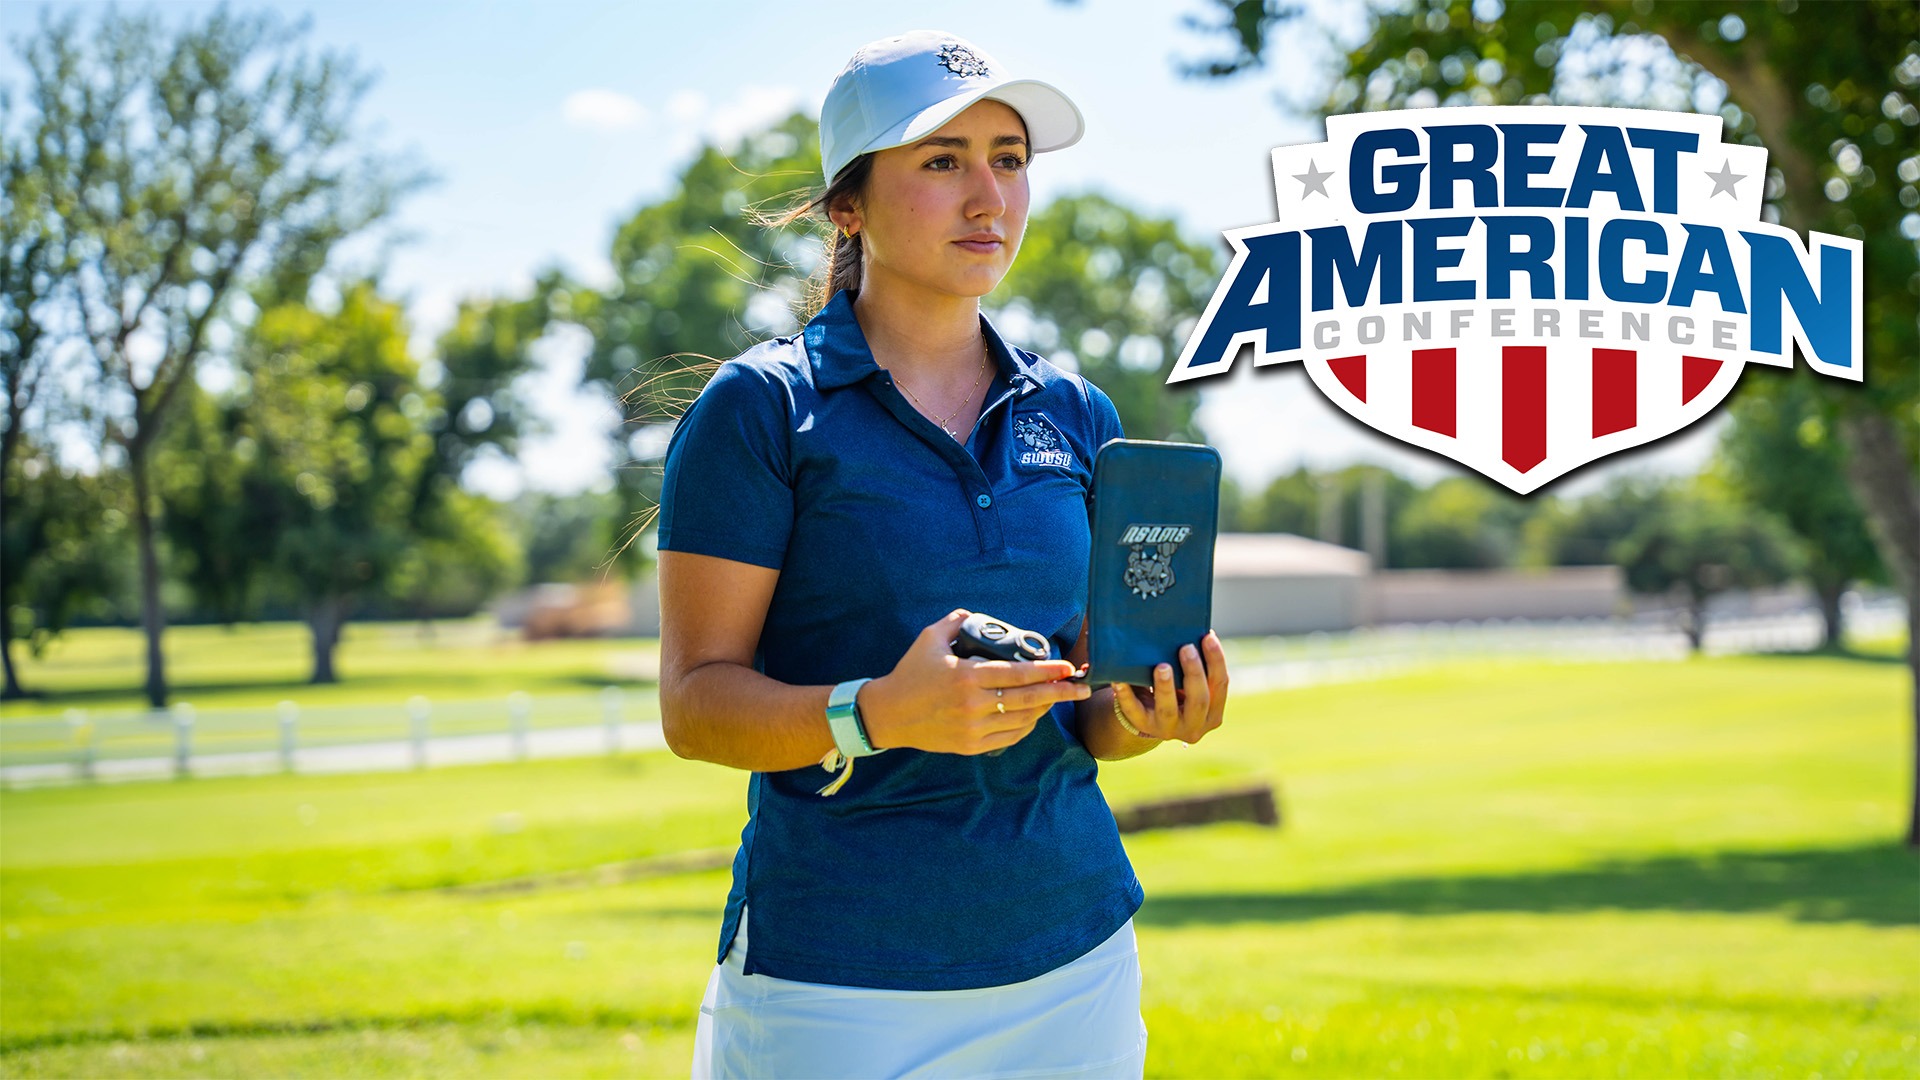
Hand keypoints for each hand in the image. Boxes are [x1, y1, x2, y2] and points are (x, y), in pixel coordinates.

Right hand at [860, 609, 1090, 755]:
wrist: (888, 715)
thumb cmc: (909, 673)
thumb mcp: (929, 639)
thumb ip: (956, 622)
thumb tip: (975, 614)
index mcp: (966, 677)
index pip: (1018, 674)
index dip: (1048, 671)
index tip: (1068, 667)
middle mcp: (973, 705)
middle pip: (1029, 700)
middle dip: (1061, 693)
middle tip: (1083, 688)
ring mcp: (973, 729)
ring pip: (1023, 721)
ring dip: (1044, 709)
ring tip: (1058, 697)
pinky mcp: (971, 746)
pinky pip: (1010, 737)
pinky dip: (1027, 726)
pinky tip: (1034, 715)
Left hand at [1111, 631, 1227, 744]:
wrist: (1149, 715)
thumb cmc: (1177, 690)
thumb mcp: (1190, 683)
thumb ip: (1197, 664)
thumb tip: (1199, 628)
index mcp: (1212, 713)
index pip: (1220, 685)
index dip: (1216, 660)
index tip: (1207, 636)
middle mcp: (1194, 726)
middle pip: (1199, 700)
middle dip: (1194, 672)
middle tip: (1186, 648)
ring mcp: (1168, 729)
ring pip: (1168, 709)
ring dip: (1165, 687)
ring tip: (1161, 666)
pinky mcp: (1143, 726)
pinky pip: (1133, 711)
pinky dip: (1126, 695)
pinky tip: (1119, 680)